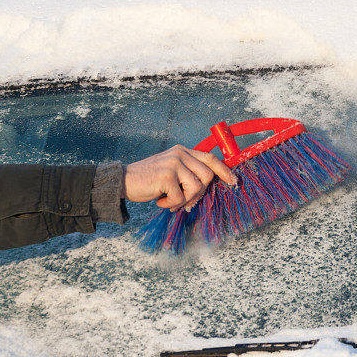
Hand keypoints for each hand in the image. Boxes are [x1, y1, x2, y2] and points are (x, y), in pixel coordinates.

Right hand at [122, 145, 237, 211]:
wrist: (123, 181)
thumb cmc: (148, 180)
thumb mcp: (171, 171)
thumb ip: (187, 174)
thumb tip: (205, 188)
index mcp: (182, 151)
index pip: (210, 158)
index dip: (224, 171)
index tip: (233, 182)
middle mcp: (179, 154)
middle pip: (207, 176)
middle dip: (199, 194)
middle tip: (184, 202)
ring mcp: (173, 163)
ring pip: (196, 188)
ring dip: (185, 200)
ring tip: (171, 202)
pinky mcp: (166, 176)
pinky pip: (180, 197)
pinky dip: (171, 204)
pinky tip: (160, 201)